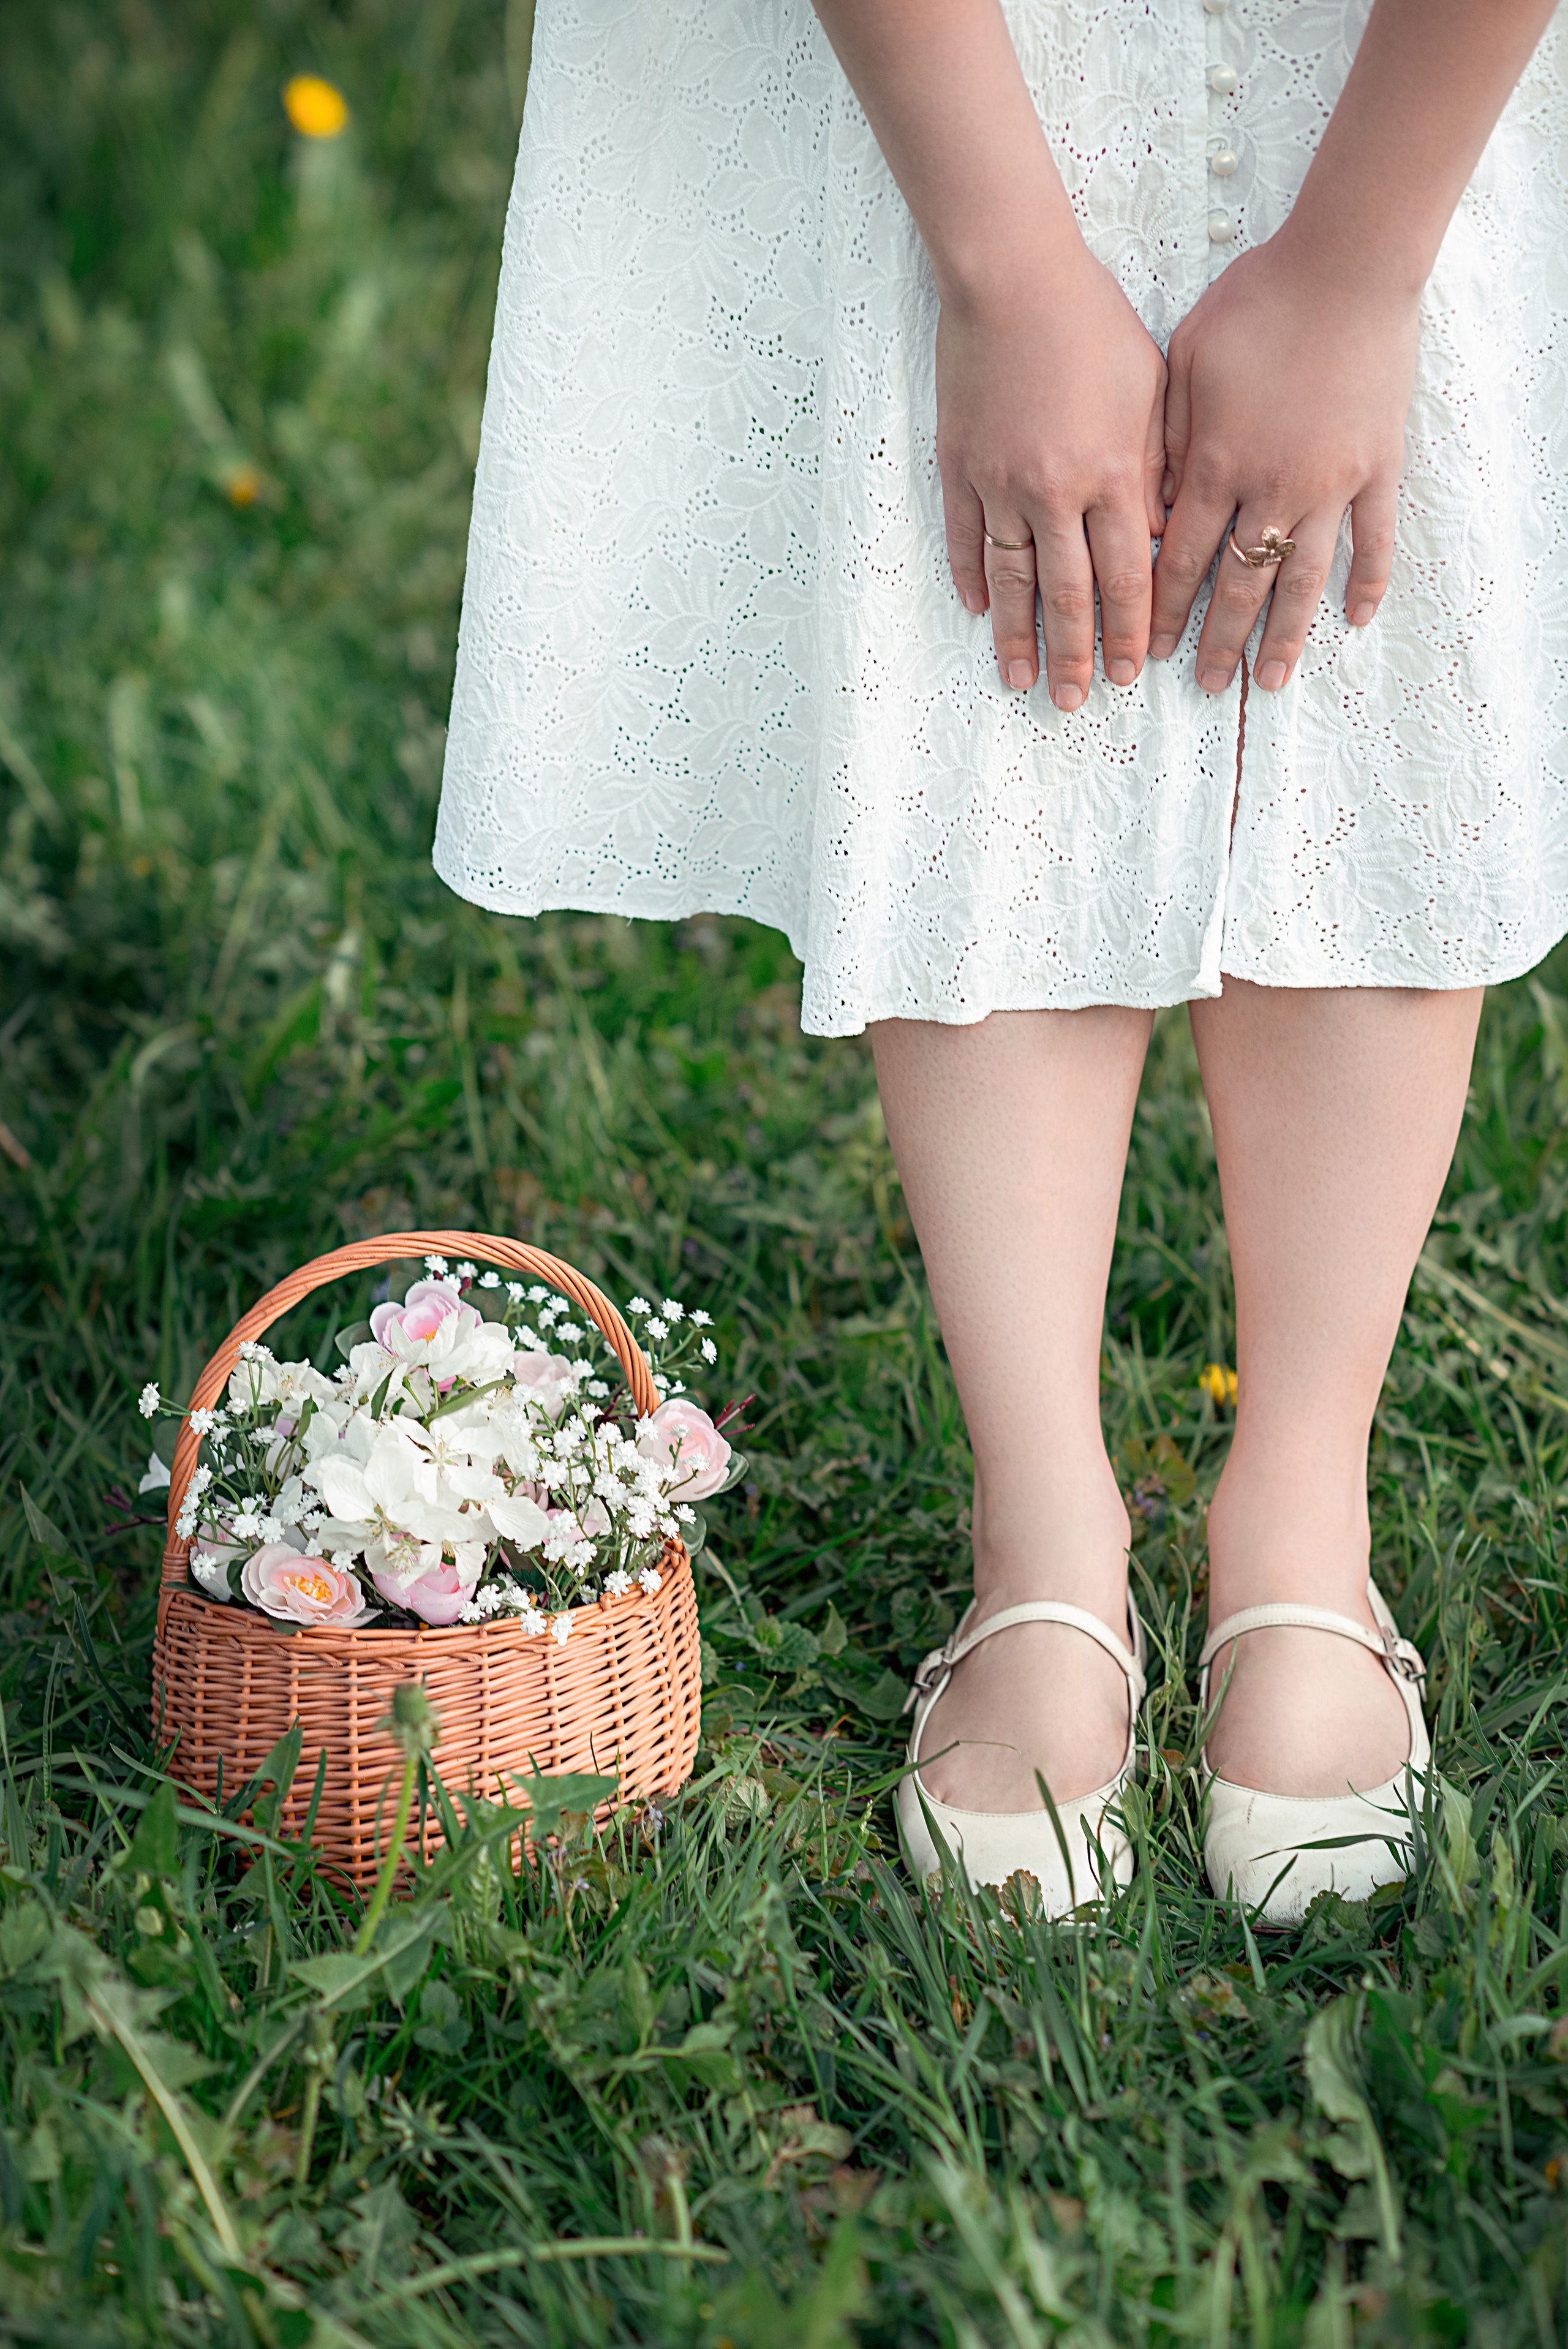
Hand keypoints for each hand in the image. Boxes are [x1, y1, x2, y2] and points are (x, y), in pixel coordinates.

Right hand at [937, 252, 1167, 708]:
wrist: (1011, 275)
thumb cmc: (1092, 322)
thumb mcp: (1152, 390)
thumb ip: (1158, 469)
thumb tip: (1162, 538)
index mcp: (1113, 473)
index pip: (1127, 577)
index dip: (1131, 631)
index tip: (1134, 672)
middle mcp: (1055, 490)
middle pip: (1068, 595)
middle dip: (1077, 655)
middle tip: (1078, 702)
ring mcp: (1000, 483)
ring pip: (1012, 580)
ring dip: (1018, 639)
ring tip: (1023, 681)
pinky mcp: (959, 466)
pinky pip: (966, 537)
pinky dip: (973, 577)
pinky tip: (978, 611)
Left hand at [1150, 235, 1420, 693]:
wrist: (1345, 264)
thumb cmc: (1256, 301)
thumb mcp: (1185, 362)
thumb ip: (1166, 437)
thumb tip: (1149, 505)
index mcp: (1216, 464)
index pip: (1179, 558)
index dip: (1162, 608)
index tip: (1149, 647)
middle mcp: (1271, 488)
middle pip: (1238, 584)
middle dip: (1218, 641)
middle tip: (1206, 686)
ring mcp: (1330, 482)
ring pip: (1302, 579)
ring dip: (1283, 635)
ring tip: (1268, 680)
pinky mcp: (1378, 466)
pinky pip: (1374, 539)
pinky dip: (1367, 582)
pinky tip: (1355, 621)